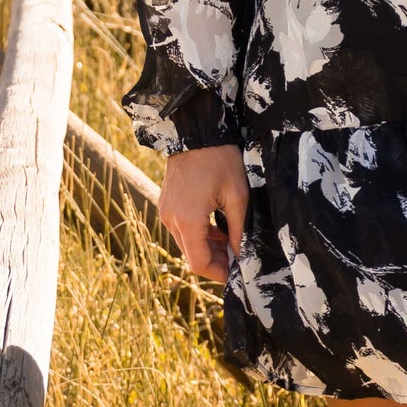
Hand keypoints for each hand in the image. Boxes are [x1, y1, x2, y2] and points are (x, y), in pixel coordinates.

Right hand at [158, 143, 249, 283]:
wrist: (196, 132)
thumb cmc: (220, 160)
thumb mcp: (238, 196)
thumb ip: (238, 230)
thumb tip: (241, 255)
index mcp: (188, 220)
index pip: (198, 263)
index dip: (218, 274)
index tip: (236, 275)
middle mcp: (171, 219)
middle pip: (192, 255)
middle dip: (215, 261)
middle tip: (239, 260)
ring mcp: (166, 212)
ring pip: (187, 244)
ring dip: (208, 249)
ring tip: (232, 245)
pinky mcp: (167, 205)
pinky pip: (182, 229)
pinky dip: (199, 235)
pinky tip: (219, 231)